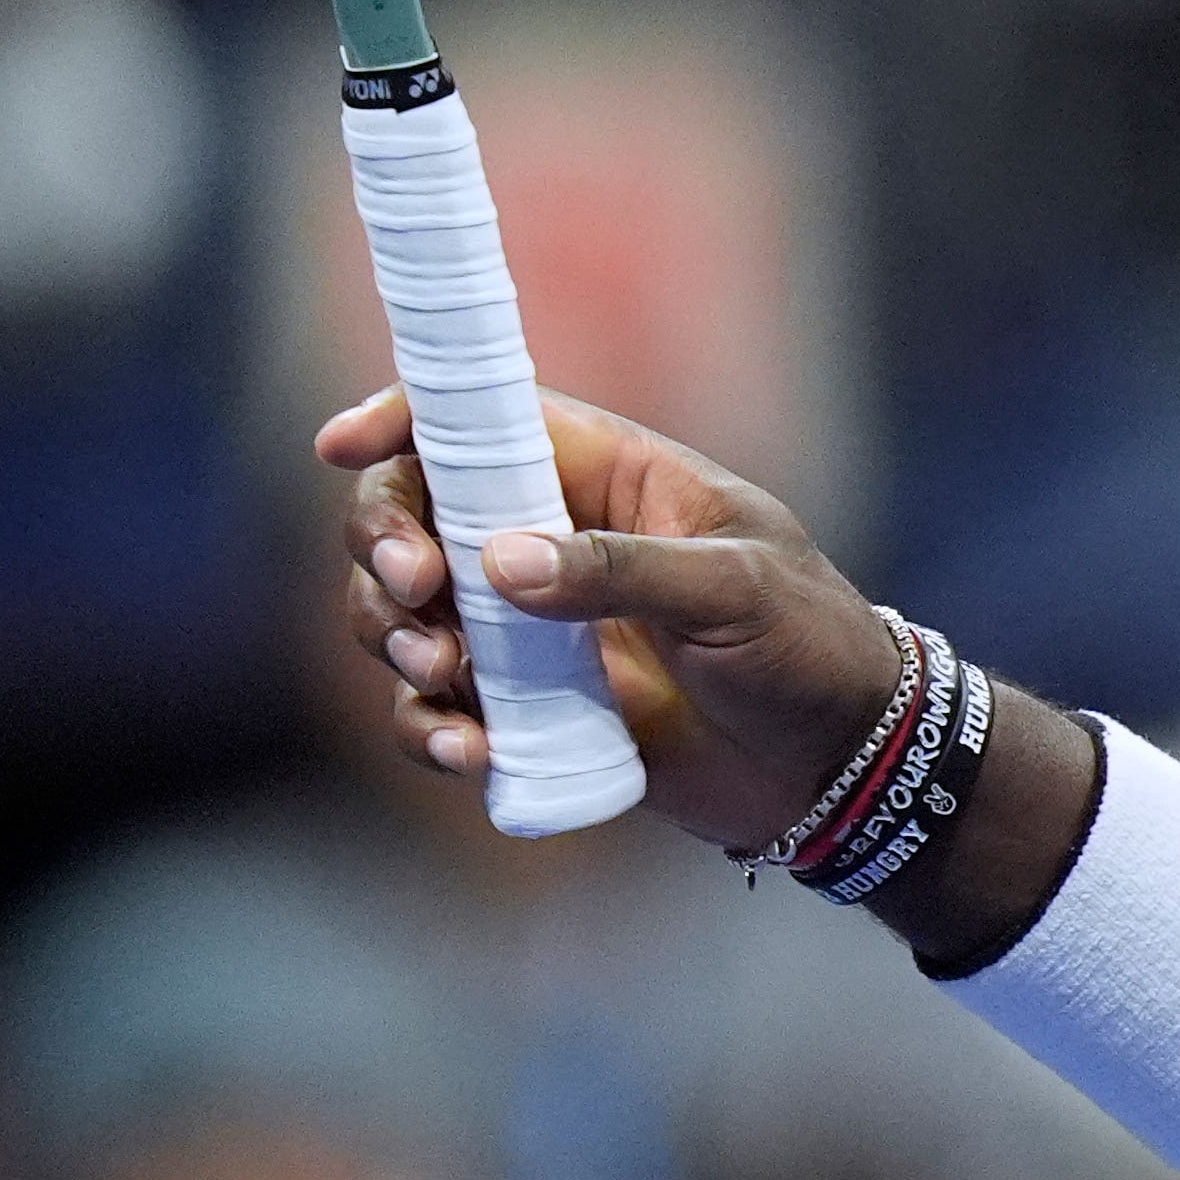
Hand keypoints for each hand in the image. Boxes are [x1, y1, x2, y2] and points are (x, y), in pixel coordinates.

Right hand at [327, 386, 898, 854]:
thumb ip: (624, 569)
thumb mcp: (736, 590)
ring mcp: (532, 628)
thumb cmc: (809, 645)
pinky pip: (439, 708)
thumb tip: (497, 560)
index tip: (342, 446)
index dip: (405, 418)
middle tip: (415, 588)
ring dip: (395, 639)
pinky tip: (468, 751)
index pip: (487, 420)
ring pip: (406, 612)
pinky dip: (430, 727)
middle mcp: (555, 542)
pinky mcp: (526, 708)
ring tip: (446, 676)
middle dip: (384, 544)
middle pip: (416, 513)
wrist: (837, 760)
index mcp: (610, 477)